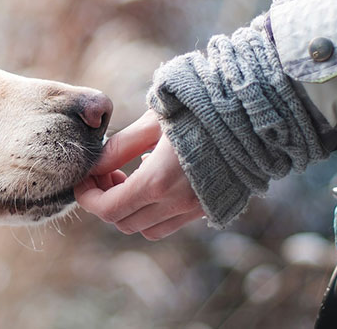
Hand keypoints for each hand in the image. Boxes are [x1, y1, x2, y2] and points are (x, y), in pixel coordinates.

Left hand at [75, 110, 204, 239]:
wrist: (254, 113)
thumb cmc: (200, 108)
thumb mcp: (153, 121)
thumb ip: (120, 147)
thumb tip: (94, 165)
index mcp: (158, 181)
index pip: (108, 208)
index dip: (87, 197)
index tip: (82, 179)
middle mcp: (177, 203)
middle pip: (123, 222)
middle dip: (105, 201)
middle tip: (105, 173)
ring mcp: (196, 208)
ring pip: (147, 229)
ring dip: (130, 210)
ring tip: (128, 177)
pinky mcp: (210, 207)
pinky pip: (171, 223)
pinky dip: (153, 211)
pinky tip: (155, 179)